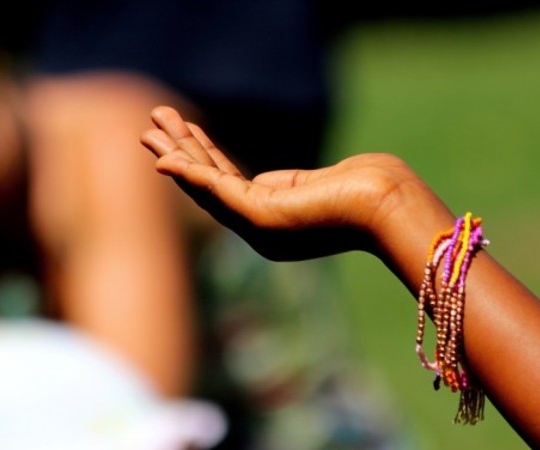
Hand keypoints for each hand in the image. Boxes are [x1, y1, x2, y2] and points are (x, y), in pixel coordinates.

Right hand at [141, 106, 432, 260]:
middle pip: (210, 188)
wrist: (390, 206)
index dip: (203, 158)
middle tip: (151, 128)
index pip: (229, 187)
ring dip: (177, 157)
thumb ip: (286, 184)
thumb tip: (265, 179)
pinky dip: (190, 173)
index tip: (186, 132)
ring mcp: (260, 227)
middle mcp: (261, 230)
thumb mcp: (319, 183)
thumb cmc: (369, 191)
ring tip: (148, 130)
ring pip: (208, 188)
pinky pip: (218, 191)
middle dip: (181, 154)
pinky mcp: (263, 217)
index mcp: (275, 222)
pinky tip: (164, 160)